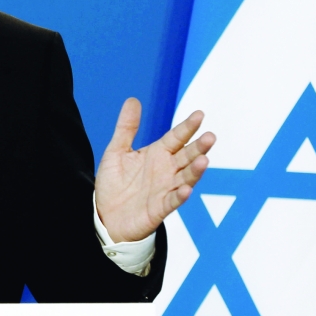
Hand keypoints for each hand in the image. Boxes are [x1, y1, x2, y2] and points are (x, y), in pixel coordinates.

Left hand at [95, 98, 214, 242]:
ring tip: (204, 160)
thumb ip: (126, 128)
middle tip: (210, 137)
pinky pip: (172, 201)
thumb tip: (133, 100)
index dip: (187, 127)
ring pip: (185, 178)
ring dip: (195, 170)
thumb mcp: (116, 151)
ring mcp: (164, 190)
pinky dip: (180, 195)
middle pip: (186, 157)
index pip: (176, 138)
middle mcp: (166, 170)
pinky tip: (186, 189)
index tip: (199, 115)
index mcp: (157, 154)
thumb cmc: (114, 183)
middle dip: (198, 147)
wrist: (104, 215)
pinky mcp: (159, 209)